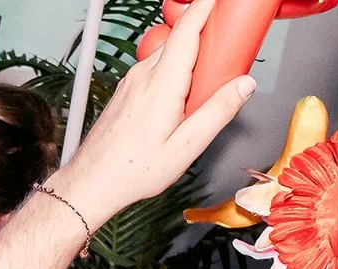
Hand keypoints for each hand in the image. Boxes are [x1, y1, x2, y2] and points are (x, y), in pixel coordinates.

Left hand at [51, 0, 255, 225]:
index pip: (187, 28)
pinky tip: (181, 98)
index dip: (207, 7)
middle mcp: (144, 75)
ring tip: (206, 85)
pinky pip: (156, 68)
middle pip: (180, 38)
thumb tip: (244, 85)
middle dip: (206, 34)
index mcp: (162, 83)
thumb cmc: (133, 169)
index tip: (222, 1)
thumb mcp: (187, 147)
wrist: (92, 181)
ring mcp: (132, 80)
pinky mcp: (127, 90)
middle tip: (228, 49)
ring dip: (191, 57)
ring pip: (168, 54)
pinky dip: (174, 71)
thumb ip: (218, 112)